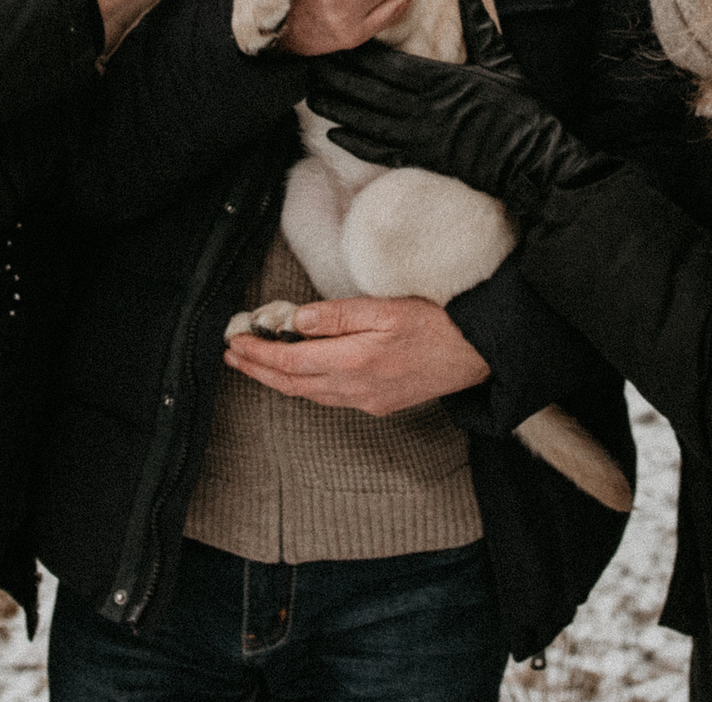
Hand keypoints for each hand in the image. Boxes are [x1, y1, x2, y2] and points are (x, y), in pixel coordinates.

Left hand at [222, 296, 490, 413]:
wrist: (479, 353)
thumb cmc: (438, 324)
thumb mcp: (386, 308)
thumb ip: (338, 315)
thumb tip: (296, 321)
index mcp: (356, 361)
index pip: (292, 362)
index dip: (259, 354)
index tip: (237, 342)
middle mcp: (357, 389)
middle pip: (294, 384)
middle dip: (259, 370)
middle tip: (233, 356)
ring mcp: (368, 401)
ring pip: (310, 394)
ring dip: (278, 380)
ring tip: (256, 364)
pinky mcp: (379, 404)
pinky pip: (330, 398)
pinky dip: (305, 386)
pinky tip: (299, 375)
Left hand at [308, 0, 609, 216]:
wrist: (534, 159)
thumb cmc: (523, 109)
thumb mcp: (502, 60)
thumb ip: (478, 25)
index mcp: (441, 79)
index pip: (387, 63)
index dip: (357, 53)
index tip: (336, 38)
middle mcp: (424, 107)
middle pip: (369, 90)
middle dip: (337, 77)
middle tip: (309, 63)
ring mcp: (422, 136)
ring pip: (368, 120)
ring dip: (337, 108)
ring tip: (310, 95)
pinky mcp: (424, 159)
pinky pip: (382, 151)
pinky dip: (356, 143)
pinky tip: (333, 135)